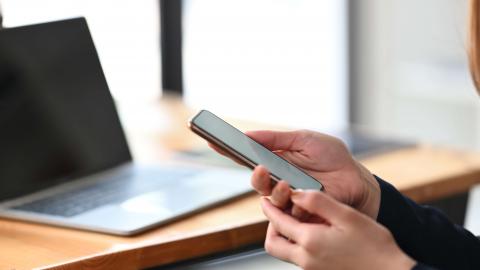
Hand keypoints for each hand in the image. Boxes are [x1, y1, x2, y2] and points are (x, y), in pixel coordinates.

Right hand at [209, 130, 380, 218]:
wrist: (355, 178)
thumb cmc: (331, 157)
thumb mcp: (303, 139)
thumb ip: (276, 139)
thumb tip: (248, 135)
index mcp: (276, 160)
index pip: (247, 156)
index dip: (229, 150)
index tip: (212, 140)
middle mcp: (277, 178)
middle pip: (254, 180)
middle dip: (254, 176)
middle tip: (260, 168)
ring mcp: (287, 195)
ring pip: (267, 198)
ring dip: (273, 190)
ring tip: (285, 182)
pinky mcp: (298, 210)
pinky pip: (285, 210)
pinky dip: (290, 201)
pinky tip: (298, 194)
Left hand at [261, 191, 415, 269]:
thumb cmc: (374, 246)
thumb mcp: (347, 216)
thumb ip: (318, 202)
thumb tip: (295, 193)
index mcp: (310, 241)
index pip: (278, 222)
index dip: (269, 208)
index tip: (265, 199)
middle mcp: (306, 259)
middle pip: (273, 244)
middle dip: (271, 226)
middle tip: (278, 212)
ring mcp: (311, 269)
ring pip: (284, 252)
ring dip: (284, 236)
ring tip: (295, 220)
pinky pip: (298, 258)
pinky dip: (297, 245)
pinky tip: (312, 233)